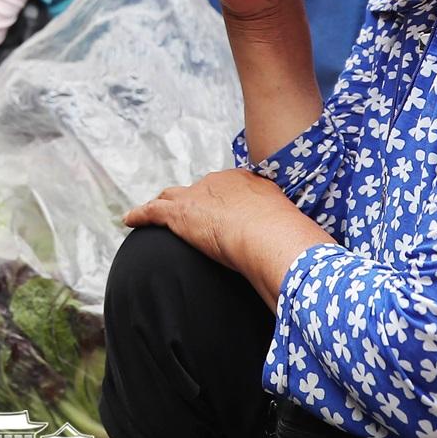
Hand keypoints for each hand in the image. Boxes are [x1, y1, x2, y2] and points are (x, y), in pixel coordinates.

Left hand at [124, 169, 307, 271]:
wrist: (270, 237)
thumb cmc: (288, 239)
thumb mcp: (292, 231)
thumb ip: (290, 236)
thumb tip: (308, 254)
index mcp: (248, 183)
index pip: (228, 189)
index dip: (223, 202)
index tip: (223, 215)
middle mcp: (221, 183)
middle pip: (200, 190)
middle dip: (195, 201)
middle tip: (194, 218)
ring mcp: (198, 195)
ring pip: (173, 196)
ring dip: (164, 205)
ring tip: (156, 213)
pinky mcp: (179, 213)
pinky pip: (153, 211)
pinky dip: (140, 215)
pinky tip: (129, 220)